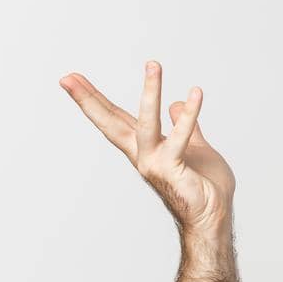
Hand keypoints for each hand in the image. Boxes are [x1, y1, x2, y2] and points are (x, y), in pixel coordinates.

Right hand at [59, 60, 234, 233]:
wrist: (215, 217)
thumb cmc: (204, 187)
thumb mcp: (195, 147)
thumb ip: (186, 126)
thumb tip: (176, 104)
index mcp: (145, 148)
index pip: (116, 118)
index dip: (95, 99)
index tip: (72, 79)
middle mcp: (143, 155)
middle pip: (112, 122)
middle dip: (90, 100)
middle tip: (68, 78)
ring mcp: (154, 163)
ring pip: (147, 123)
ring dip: (150, 93)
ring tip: (153, 64)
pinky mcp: (172, 170)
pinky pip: (179, 138)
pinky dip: (188, 116)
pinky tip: (195, 93)